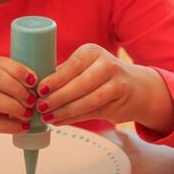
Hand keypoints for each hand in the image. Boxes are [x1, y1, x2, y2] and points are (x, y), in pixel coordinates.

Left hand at [36, 44, 173, 135]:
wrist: (137, 88)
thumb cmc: (101, 77)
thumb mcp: (85, 67)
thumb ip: (64, 74)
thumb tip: (35, 86)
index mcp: (92, 52)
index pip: (72, 66)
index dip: (55, 80)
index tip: (39, 90)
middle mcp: (106, 65)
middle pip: (80, 84)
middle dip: (58, 98)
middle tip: (41, 107)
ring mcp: (116, 84)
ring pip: (87, 101)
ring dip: (65, 111)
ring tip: (48, 118)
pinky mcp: (119, 103)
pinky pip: (92, 112)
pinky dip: (73, 119)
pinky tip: (59, 122)